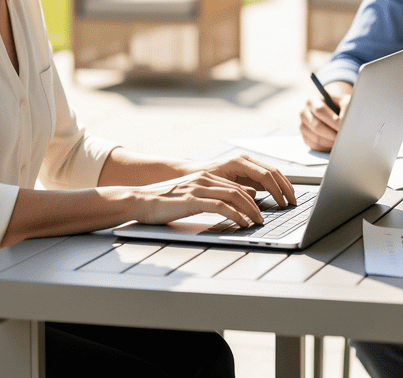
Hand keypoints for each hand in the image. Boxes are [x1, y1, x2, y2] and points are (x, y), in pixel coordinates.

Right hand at [130, 171, 265, 227]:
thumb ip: (208, 197)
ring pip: (234, 196)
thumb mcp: (189, 196)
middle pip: (239, 190)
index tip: (258, 210)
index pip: (235, 186)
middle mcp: (203, 179)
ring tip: (257, 222)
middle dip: (255, 205)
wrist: (139, 200)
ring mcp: (198, 188)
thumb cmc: (162, 202)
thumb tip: (227, 204)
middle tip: (262, 219)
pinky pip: (221, 207)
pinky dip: (236, 215)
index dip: (250, 198)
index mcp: (203, 177)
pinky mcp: (193, 200)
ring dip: (249, 210)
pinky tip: (242, 224)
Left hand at [199, 154, 296, 207]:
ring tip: (291, 199)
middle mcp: (246, 160)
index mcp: (239, 162)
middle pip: (273, 172)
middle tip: (293, 202)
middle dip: (285, 187)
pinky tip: (281, 197)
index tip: (283, 203)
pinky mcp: (248, 171)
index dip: (276, 190)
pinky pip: (267, 178)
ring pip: (273, 173)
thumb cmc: (202, 179)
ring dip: (284, 186)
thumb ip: (236, 192)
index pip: (265, 175)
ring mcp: (248, 165)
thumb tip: (255, 198)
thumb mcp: (218, 187)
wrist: (193, 173)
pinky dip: (276, 187)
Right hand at [299, 82, 352, 151]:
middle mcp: (304, 113)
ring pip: (316, 138)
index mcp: (312, 100)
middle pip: (317, 126)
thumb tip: (342, 124)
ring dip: (330, 141)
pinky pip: (315, 146)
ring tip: (341, 140)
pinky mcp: (305, 138)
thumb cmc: (341, 106)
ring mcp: (303, 126)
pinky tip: (334, 143)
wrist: (339, 113)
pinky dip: (326, 147)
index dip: (332, 120)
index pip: (319, 110)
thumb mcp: (345, 102)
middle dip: (332, 133)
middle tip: (342, 136)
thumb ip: (345, 109)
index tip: (342, 127)